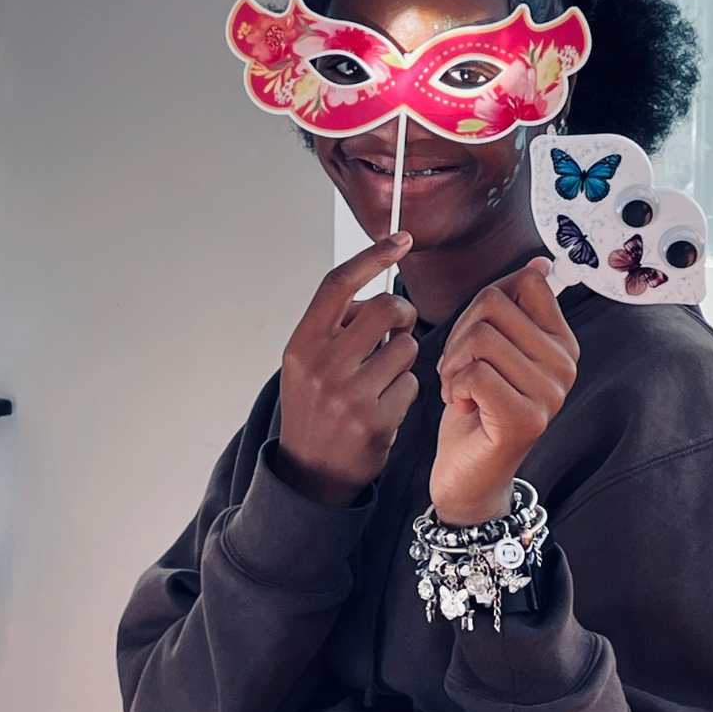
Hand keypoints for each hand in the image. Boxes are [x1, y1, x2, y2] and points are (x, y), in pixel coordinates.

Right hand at [276, 233, 418, 504]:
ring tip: (381, 378)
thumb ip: (334, 326)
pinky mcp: (375, 420)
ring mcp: (349, 395)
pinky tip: (385, 405)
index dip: (372, 256)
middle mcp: (322, 366)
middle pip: (385, 308)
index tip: (400, 239)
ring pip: (405, 347)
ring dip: (402, 358)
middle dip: (402, 314)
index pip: (338, 284)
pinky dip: (404, 390)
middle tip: (398, 328)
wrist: (309, 472)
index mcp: (302, 344)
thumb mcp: (306, 362)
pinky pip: (410, 384)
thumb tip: (377, 290)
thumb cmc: (313, 409)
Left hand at [430, 257, 577, 525]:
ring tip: (459, 389)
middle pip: (494, 304)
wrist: (469, 475)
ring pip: (481, 337)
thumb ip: (513, 308)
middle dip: (460, 333)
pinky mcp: (526, 419)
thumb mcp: (495, 349)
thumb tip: (539, 264)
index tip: (478, 336)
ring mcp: (550, 394)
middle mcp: (565, 365)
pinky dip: (451, 387)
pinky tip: (461, 406)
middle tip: (460, 370)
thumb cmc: (476, 407)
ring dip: (452, 363)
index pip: (527, 281)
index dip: (486, 300)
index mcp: (562, 342)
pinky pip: (474, 373)